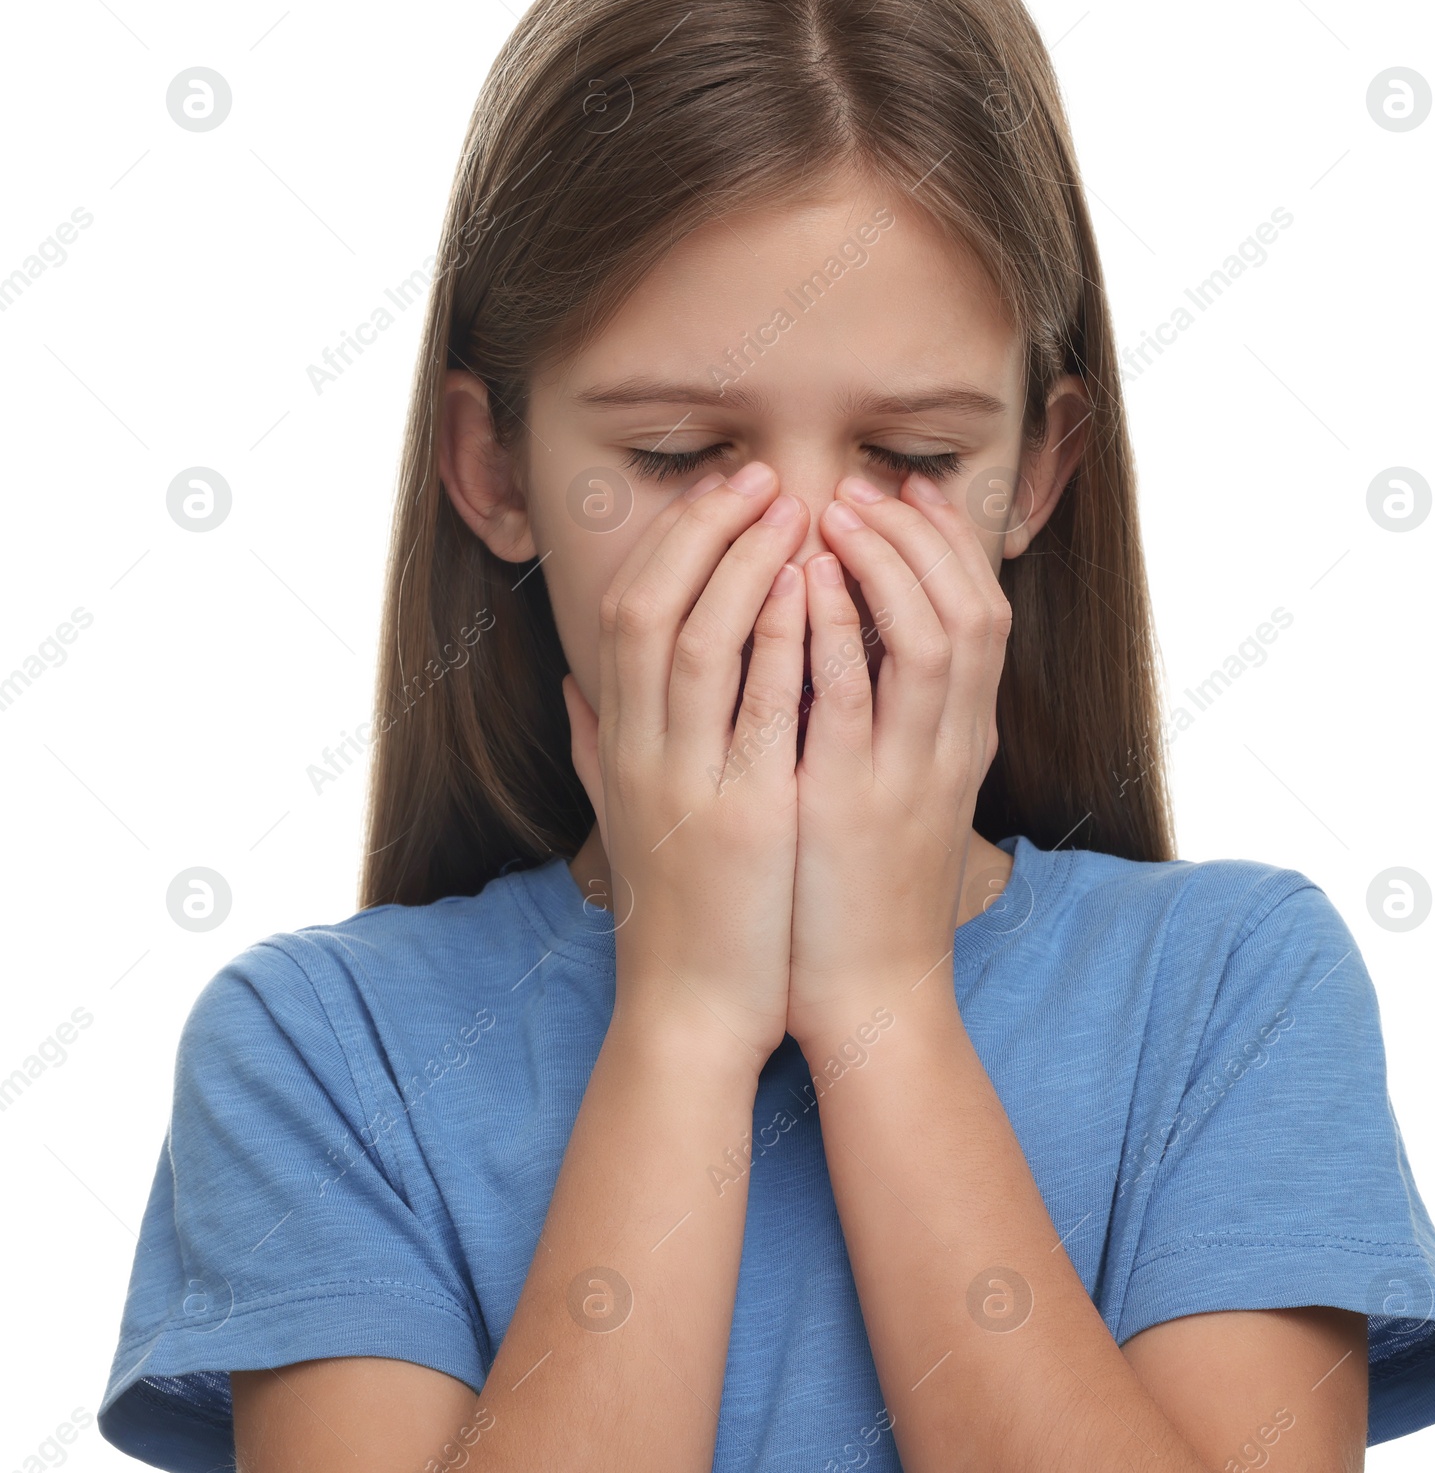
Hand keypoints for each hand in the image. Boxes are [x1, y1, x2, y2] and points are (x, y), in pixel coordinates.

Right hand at [563, 462, 809, 1065]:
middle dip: (708, 530)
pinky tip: (812, 586)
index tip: (723, 495)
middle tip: (764, 476)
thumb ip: (592, 745)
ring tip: (797, 506)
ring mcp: (691, 782)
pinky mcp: (747, 818)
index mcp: (621, 745)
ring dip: (746, 563)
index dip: (673, 543)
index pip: (627, 613)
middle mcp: (643, 752)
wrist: (691, 1008)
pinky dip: (781, 638)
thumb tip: (571, 683)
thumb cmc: (671, 907)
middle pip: (655, 608)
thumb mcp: (618, 818)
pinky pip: (761, 707)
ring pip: (702, 642)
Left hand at [785, 473, 1009, 1054]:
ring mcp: (912, 774)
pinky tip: (799, 582)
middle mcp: (955, 746)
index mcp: (963, 738)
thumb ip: (889, 716)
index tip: (904, 491)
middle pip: (972, 608)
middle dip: (922, 536)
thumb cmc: (866, 885)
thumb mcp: (898, 789)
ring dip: (885, 563)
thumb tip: (853, 638)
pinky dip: (833, 629)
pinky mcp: (855, 804)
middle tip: (865, 488)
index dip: (947, 543)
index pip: (982, 611)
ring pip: (932, 637)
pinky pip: (854, 697)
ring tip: (832, 513)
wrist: (870, 990)